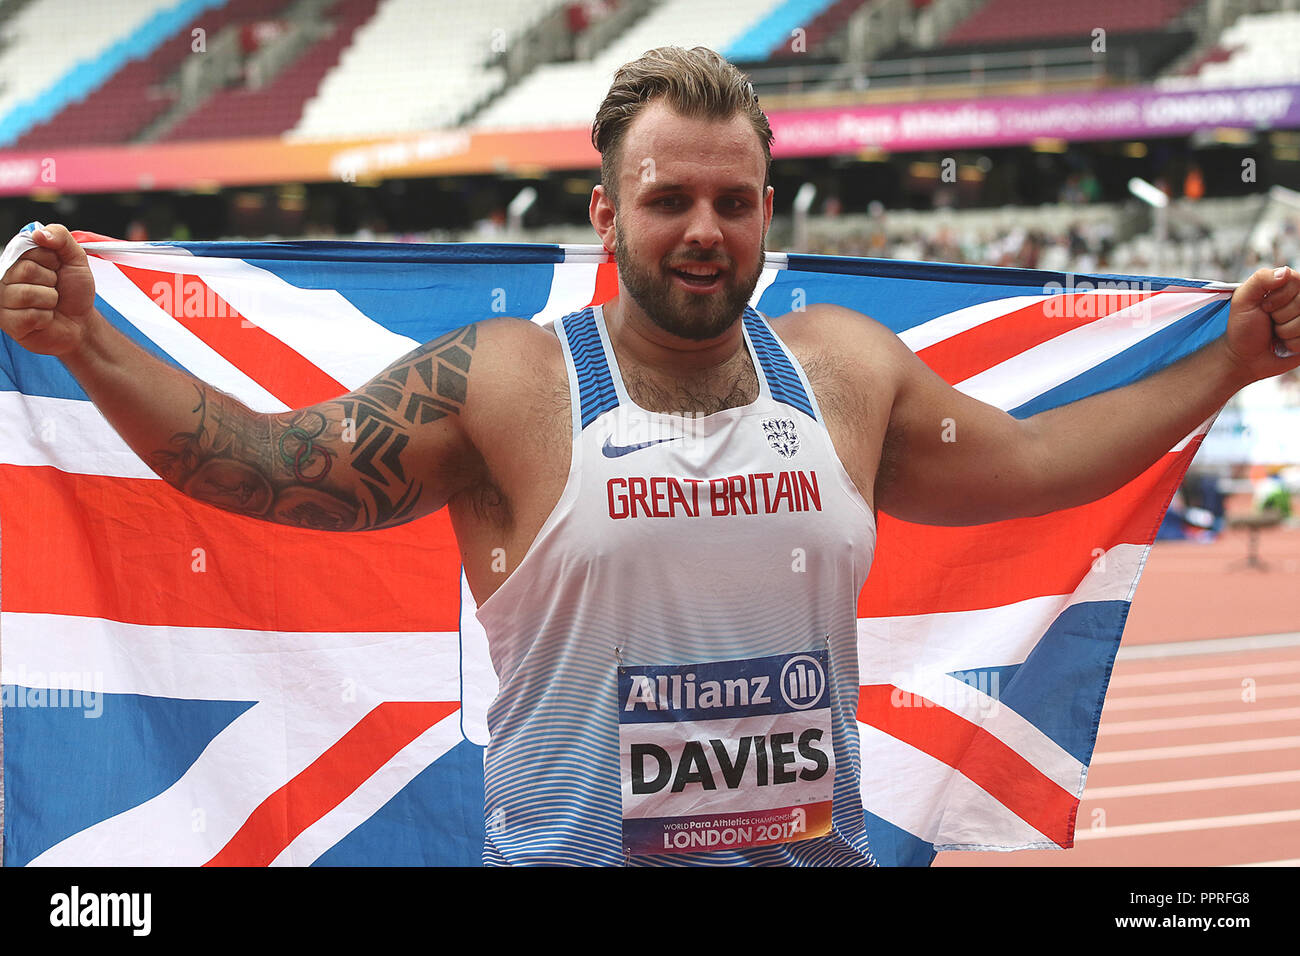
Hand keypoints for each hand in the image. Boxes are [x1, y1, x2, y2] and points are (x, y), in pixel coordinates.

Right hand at [0, 223, 96, 356]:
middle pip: (26, 270)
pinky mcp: (8, 322)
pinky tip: (46, 318)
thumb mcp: (75, 259)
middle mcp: (6, 278)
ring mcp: (4, 300)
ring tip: (50, 303)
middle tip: (54, 287)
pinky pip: (30, 315)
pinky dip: (46, 317)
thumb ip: (61, 238)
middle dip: (51, 280)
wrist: (81, 322)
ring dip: (49, 299)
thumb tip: (38, 233)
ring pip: (27, 293)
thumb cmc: (74, 291)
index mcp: (18, 260)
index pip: (27, 248)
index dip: (51, 259)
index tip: (57, 268)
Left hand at [1224, 265, 1299, 382]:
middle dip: (1280, 315)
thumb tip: (1285, 272)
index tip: (1264, 306)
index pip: (1296, 282)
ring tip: (1275, 332)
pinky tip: (1283, 343)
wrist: (1243, 357)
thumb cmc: (1243, 326)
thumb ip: (1260, 280)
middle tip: (1269, 320)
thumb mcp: (1243, 300)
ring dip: (1284, 331)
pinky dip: (1290, 344)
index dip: (1278, 297)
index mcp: (1288, 286)